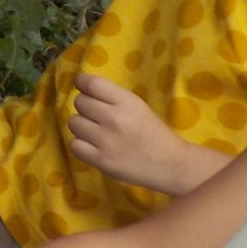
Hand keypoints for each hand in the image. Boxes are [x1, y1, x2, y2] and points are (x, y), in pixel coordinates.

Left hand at [68, 73, 226, 195]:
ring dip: (81, 126)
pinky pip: (75, 145)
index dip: (81, 83)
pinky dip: (81, 145)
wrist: (172, 164)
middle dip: (85, 107)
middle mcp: (114, 118)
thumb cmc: (154, 132)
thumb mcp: (137, 105)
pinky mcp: (101, 161)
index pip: (90, 83)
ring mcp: (106, 141)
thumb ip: (112, 97)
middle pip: (79, 102)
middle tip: (96, 116)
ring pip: (74, 123)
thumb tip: (83, 89)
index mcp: (126, 102)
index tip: (83, 87)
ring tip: (94, 132)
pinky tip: (92, 146)